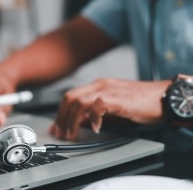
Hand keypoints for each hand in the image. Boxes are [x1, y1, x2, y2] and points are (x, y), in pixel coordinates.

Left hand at [49, 78, 171, 139]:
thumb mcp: (112, 109)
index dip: (60, 113)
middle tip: (60, 133)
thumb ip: (94, 113)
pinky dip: (92, 118)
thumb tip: (79, 123)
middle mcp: (100, 85)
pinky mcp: (118, 98)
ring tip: (72, 134)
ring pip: (79, 101)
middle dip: (61, 117)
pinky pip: (97, 105)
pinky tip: (94, 128)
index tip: (56, 127)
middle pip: (69, 97)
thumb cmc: (141, 102)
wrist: (164, 97)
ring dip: (72, 120)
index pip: (70, 96)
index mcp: (98, 86)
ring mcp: (108, 90)